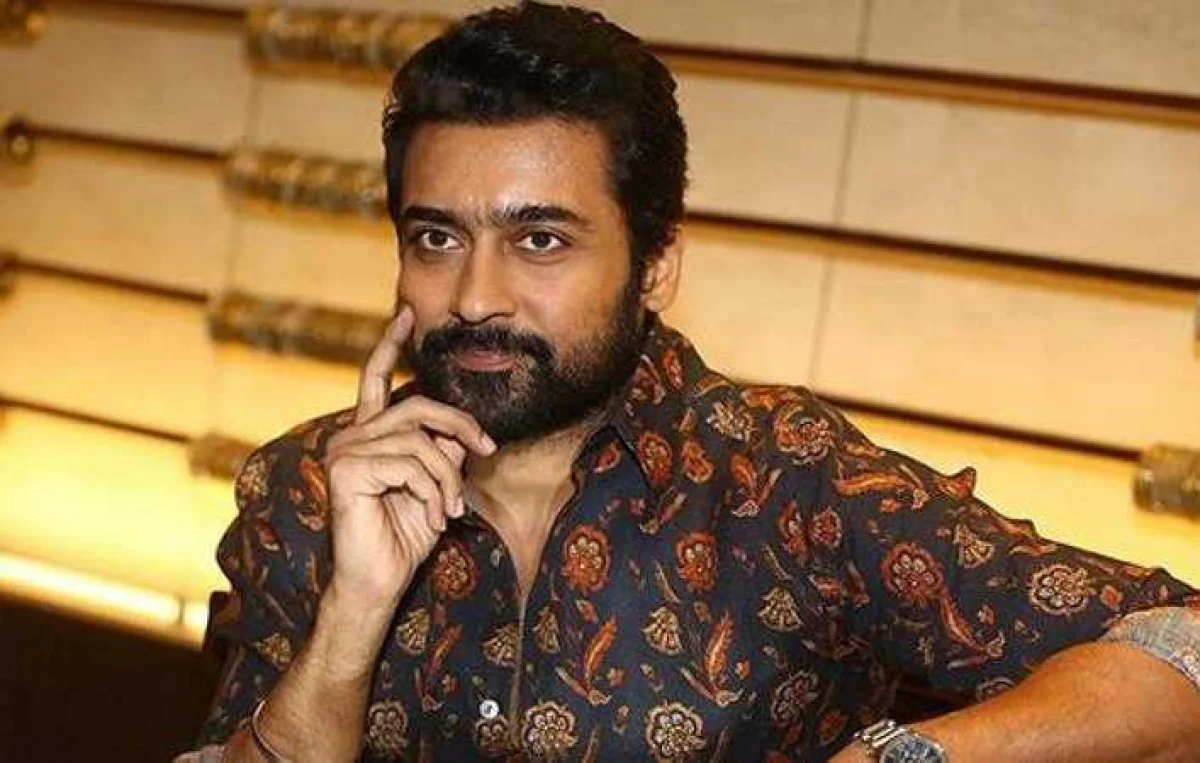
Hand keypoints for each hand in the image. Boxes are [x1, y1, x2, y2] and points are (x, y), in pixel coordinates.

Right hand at [321, 306, 495, 608]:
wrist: (380, 581)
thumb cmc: (406, 535)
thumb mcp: (436, 483)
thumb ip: (442, 449)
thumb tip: (462, 430)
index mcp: (368, 434)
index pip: (376, 380)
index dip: (389, 345)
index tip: (406, 314)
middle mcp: (351, 435)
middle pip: (418, 406)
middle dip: (460, 425)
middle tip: (486, 448)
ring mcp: (345, 450)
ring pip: (421, 441)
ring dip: (448, 478)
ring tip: (450, 511)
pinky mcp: (347, 469)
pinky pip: (411, 463)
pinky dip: (434, 491)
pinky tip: (433, 517)